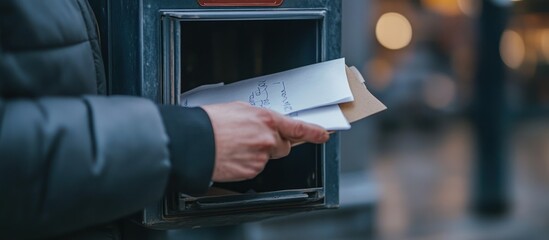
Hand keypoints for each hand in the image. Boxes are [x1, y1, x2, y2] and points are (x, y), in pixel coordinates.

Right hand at [201, 102, 328, 181]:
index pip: (298, 128)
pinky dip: (248, 163)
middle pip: (284, 146)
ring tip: (237, 147)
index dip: (314, 132)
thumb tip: (265, 123)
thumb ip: (259, 117)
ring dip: (258, 153)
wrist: (196, 142)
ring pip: (269, 157)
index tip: (324, 134)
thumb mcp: (239, 109)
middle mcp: (268, 138)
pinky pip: (256, 167)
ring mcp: (261, 156)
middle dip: (275, 144)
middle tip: (256, 140)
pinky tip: (234, 156)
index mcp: (266, 119)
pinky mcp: (252, 170)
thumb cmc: (212, 123)